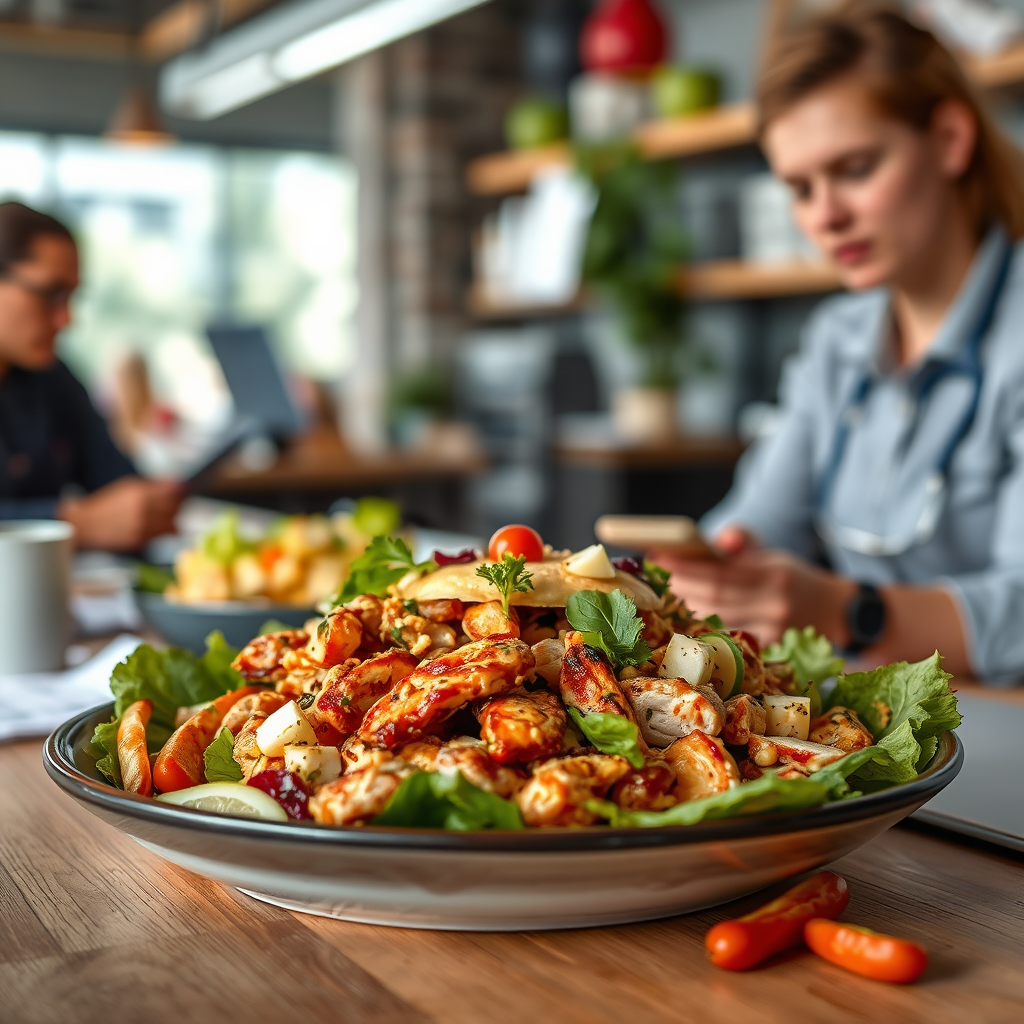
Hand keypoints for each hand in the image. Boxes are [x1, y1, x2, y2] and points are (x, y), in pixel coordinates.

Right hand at [58, 477, 182, 551]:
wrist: (85, 526)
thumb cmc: (108, 505)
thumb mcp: (128, 488)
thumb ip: (154, 486)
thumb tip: (178, 482)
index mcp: (139, 493)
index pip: (173, 492)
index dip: (179, 494)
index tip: (181, 494)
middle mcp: (142, 510)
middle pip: (175, 509)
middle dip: (177, 508)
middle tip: (173, 507)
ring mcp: (141, 527)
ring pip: (171, 525)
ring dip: (172, 522)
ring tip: (164, 519)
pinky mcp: (139, 541)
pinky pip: (160, 536)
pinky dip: (161, 532)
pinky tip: (153, 528)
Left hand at [649, 528, 855, 647]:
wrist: (834, 611)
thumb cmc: (791, 577)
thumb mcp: (772, 553)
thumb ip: (743, 540)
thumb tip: (720, 540)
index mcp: (774, 575)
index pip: (720, 573)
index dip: (686, 567)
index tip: (659, 557)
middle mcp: (774, 604)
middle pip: (714, 598)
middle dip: (680, 585)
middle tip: (656, 574)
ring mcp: (772, 630)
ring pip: (717, 618)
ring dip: (687, 604)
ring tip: (667, 589)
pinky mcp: (770, 648)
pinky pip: (727, 635)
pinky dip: (705, 623)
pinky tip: (687, 612)